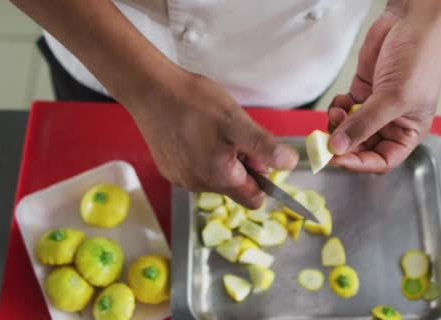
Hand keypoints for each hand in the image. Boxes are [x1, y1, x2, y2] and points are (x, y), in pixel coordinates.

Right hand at [128, 71, 297, 207]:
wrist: (151, 89)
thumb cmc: (194, 102)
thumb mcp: (237, 121)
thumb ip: (264, 147)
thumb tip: (289, 164)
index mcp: (220, 178)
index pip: (254, 198)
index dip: (262, 177)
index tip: (256, 154)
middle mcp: (199, 186)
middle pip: (235, 187)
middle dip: (241, 165)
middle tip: (232, 135)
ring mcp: (181, 179)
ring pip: (216, 179)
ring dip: (221, 160)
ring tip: (211, 131)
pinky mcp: (169, 170)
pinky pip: (196, 171)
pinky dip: (202, 156)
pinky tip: (195, 134)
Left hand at [327, 1, 440, 172]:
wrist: (410, 21)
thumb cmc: (419, 57)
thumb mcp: (393, 98)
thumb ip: (364, 125)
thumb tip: (338, 147)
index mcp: (409, 131)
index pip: (382, 160)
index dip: (360, 163)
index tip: (337, 159)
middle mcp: (392, 122)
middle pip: (362, 147)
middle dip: (344, 144)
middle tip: (326, 141)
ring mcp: (375, 107)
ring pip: (349, 130)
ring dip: (338, 126)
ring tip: (338, 113)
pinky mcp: (362, 92)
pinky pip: (343, 111)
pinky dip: (337, 110)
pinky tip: (341, 102)